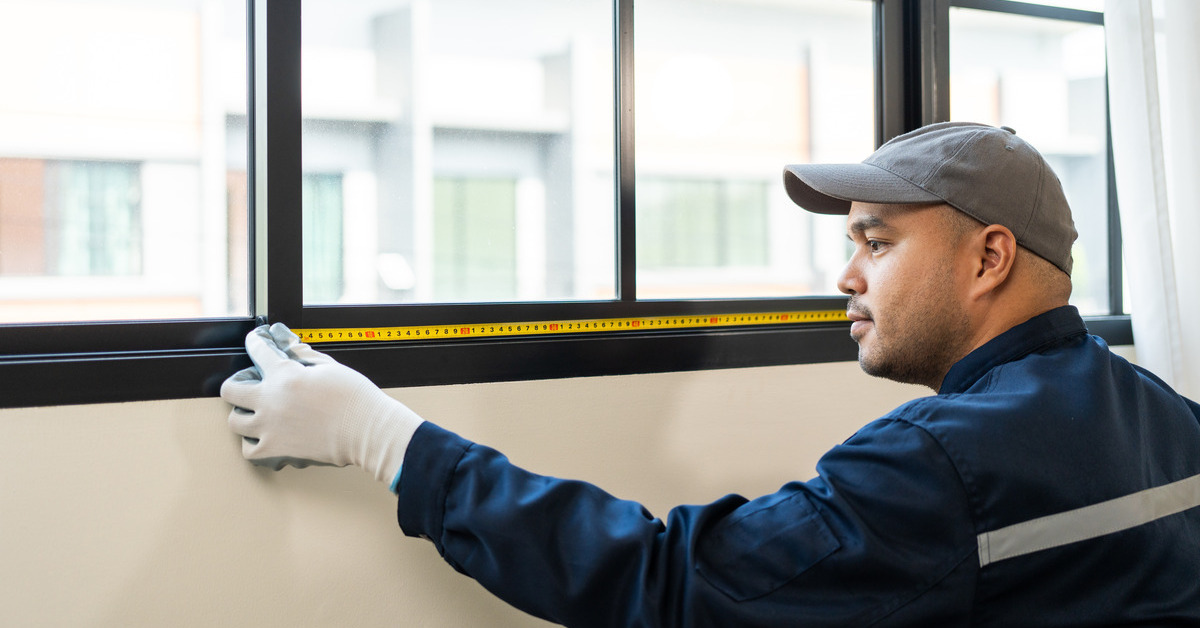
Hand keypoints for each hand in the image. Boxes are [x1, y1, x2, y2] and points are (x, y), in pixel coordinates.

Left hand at [220, 323, 423, 489]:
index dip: (256, 341)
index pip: (257, 349)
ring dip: (243, 415)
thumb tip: (287, 343)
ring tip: (256, 413)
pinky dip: (253, 443)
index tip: (257, 342)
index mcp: (285, 375)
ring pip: (235, 422)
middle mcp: (271, 400)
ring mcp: (270, 428)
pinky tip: (265, 436)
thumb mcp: (329, 366)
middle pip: (231, 390)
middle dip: (238, 383)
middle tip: (249, 384)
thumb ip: (302, 354)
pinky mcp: (276, 450)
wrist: (368, 431)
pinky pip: (249, 449)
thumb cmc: (354, 399)